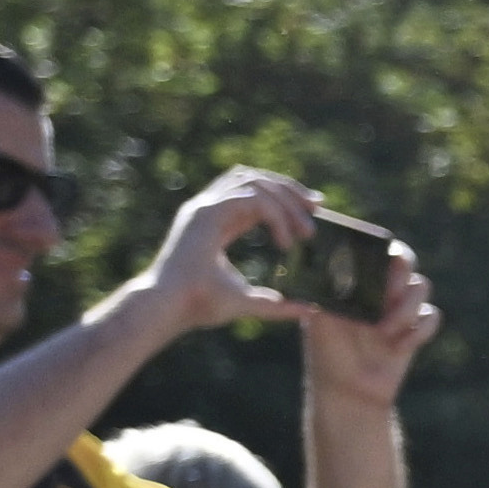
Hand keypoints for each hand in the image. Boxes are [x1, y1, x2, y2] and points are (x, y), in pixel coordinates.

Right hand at [133, 165, 317, 342]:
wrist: (170, 309)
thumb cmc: (197, 305)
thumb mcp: (247, 302)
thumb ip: (276, 303)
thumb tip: (307, 309)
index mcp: (216, 223)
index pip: (252, 192)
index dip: (284, 193)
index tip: (315, 207)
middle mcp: (207, 209)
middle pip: (253, 177)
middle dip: (289, 188)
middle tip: (318, 208)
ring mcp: (203, 208)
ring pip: (251, 181)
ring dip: (285, 199)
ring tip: (307, 231)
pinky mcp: (204, 214)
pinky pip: (249, 198)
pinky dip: (273, 214)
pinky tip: (285, 242)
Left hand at [296, 230, 442, 410]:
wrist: (347, 392)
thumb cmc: (326, 352)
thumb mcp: (318, 316)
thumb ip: (327, 290)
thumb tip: (331, 267)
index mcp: (356, 280)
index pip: (376, 249)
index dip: (383, 250)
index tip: (377, 264)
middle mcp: (380, 290)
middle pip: (405, 260)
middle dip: (398, 276)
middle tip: (387, 294)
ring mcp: (400, 310)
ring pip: (423, 286)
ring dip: (407, 307)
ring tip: (384, 330)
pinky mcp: (416, 331)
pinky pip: (433, 316)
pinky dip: (420, 331)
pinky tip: (399, 347)